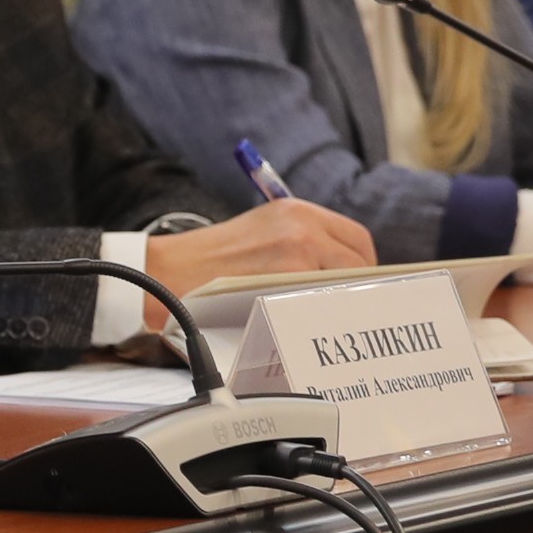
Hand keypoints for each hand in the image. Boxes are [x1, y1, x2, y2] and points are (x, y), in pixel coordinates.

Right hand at [142, 199, 377, 320]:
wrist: (169, 272)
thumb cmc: (210, 260)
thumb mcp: (260, 232)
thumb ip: (301, 242)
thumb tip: (339, 270)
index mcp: (297, 211)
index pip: (356, 238)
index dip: (363, 264)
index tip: (358, 282)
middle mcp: (302, 226)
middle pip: (359, 260)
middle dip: (358, 285)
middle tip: (347, 304)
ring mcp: (297, 252)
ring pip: (344, 282)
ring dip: (339, 299)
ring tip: (326, 314)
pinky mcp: (287, 279)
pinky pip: (321, 300)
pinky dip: (319, 311)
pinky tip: (307, 321)